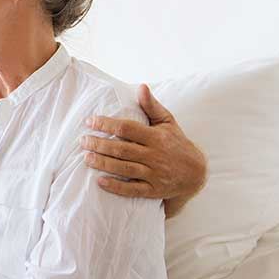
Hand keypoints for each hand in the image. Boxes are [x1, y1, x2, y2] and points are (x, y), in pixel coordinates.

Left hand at [82, 84, 207, 215]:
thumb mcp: (168, 123)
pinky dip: (116, 187)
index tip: (90, 121)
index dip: (107, 124)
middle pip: (122, 149)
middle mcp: (155, 155)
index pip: (127, 128)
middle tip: (82, 141)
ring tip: (86, 157)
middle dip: (100, 144)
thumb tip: (141, 87)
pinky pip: (132, 190)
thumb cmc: (176, 144)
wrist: (196, 173)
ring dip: (103, 163)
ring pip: (124, 169)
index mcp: (157, 137)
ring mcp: (154, 174)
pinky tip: (100, 181)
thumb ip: (152, 106)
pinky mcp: (153, 190)